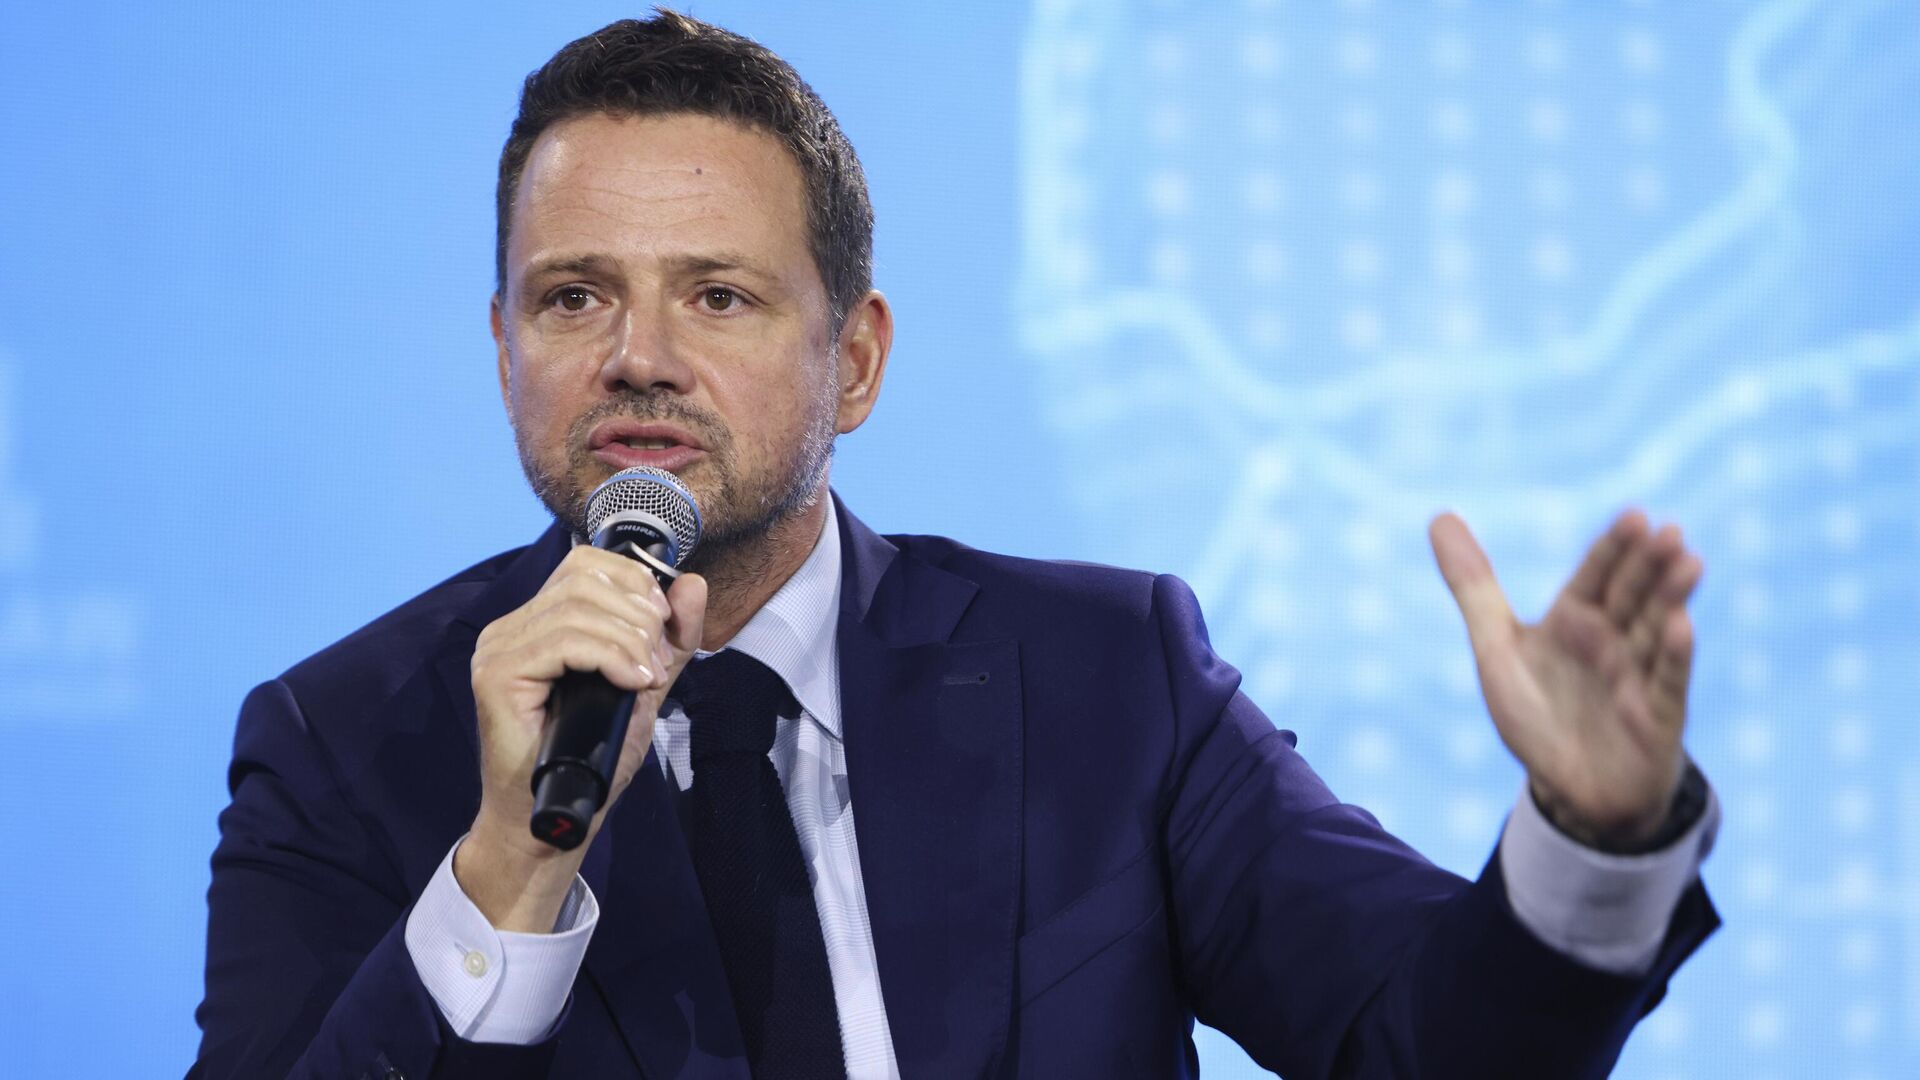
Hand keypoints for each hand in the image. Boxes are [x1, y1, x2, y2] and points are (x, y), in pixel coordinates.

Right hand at [457, 546, 706, 929]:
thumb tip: (691, 584)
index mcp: (539, 622)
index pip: (587, 564)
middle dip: (639, 615)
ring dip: (631, 641)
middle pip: (585, 579)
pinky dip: (610, 656)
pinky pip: (563, 641)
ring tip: (648, 678)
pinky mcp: (497, 675)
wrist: (555, 819)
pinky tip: (632, 683)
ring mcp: (499, 649)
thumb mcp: (644, 687)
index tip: (664, 626)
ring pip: (578, 608)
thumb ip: (669, 639)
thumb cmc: (590, 758)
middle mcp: (511, 627)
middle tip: (658, 663)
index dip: (634, 582)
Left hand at [1430, 509, 1702, 849]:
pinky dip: (1674, 656)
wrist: (1569, 788)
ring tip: (1689, 561)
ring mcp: (1637, 676)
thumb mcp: (1496, 648)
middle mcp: (1612, 641)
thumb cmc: (1538, 713)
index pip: (1595, 576)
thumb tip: (1439, 515)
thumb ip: (1473, 586)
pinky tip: (1682, 625)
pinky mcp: (1656, 717)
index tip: (1634, 516)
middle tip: (1668, 531)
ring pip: (1656, 630)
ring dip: (1671, 597)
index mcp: (1576, 619)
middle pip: (1631, 596)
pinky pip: (1666, 683)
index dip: (1613, 549)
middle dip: (1648, 565)